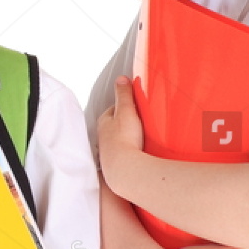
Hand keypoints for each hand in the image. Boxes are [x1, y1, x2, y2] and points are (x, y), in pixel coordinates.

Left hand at [95, 76, 143, 192]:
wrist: (124, 170)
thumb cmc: (125, 139)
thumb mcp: (127, 111)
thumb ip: (124, 94)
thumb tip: (121, 78)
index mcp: (104, 121)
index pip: (115, 108)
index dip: (127, 105)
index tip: (139, 106)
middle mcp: (103, 137)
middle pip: (117, 125)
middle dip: (128, 123)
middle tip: (144, 122)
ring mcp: (109, 151)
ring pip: (121, 140)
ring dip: (130, 138)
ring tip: (144, 138)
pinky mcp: (116, 164)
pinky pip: (125, 154)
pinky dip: (132, 151)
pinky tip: (141, 153)